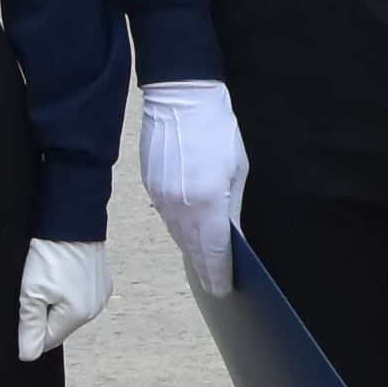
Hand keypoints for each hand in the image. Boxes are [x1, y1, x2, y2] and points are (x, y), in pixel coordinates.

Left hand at [18, 233, 115, 361]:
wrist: (72, 218)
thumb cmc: (51, 253)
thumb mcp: (31, 292)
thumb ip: (29, 326)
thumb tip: (28, 354)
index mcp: (77, 316)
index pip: (46, 341)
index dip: (29, 328)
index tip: (22, 306)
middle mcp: (93, 309)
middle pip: (58, 325)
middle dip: (42, 313)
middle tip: (32, 287)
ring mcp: (99, 294)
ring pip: (67, 310)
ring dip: (54, 300)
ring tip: (46, 276)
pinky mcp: (100, 281)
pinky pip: (77, 295)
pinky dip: (66, 288)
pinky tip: (59, 271)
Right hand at [141, 79, 245, 297]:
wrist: (180, 98)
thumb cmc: (217, 129)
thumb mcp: (237, 170)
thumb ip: (232, 208)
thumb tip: (231, 236)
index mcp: (207, 203)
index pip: (214, 251)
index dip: (220, 273)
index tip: (224, 289)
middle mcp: (180, 207)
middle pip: (193, 250)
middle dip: (205, 270)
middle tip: (214, 288)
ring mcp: (161, 198)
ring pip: (177, 236)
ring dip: (191, 252)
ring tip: (203, 268)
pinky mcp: (150, 187)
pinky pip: (166, 219)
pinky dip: (179, 232)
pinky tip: (188, 238)